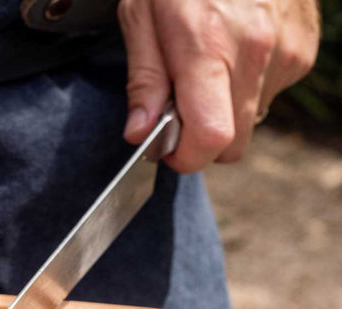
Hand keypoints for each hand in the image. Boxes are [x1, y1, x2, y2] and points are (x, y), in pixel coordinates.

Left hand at [118, 0, 319, 171]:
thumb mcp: (142, 15)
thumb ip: (144, 80)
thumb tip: (140, 133)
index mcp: (208, 47)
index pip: (210, 140)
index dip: (185, 158)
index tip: (166, 150)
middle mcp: (256, 53)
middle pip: (233, 144)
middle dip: (202, 140)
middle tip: (180, 108)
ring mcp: (287, 51)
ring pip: (252, 120)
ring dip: (225, 109)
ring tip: (208, 63)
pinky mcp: (304, 47)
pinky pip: (271, 93)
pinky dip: (248, 86)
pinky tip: (234, 51)